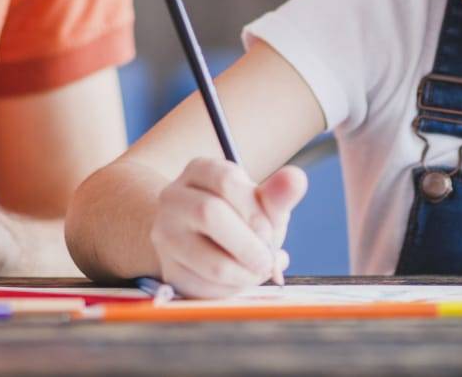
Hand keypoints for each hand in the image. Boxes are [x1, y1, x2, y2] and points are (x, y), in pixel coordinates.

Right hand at [149, 159, 306, 297]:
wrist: (199, 239)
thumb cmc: (238, 217)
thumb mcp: (259, 202)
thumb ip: (278, 193)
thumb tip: (296, 179)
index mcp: (199, 171)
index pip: (226, 180)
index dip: (255, 210)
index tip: (270, 229)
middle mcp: (173, 198)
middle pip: (209, 213)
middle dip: (249, 244)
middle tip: (267, 258)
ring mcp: (165, 234)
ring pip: (209, 261)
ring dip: (246, 273)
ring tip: (257, 270)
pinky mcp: (169, 269)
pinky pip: (205, 288)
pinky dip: (232, 290)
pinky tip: (238, 279)